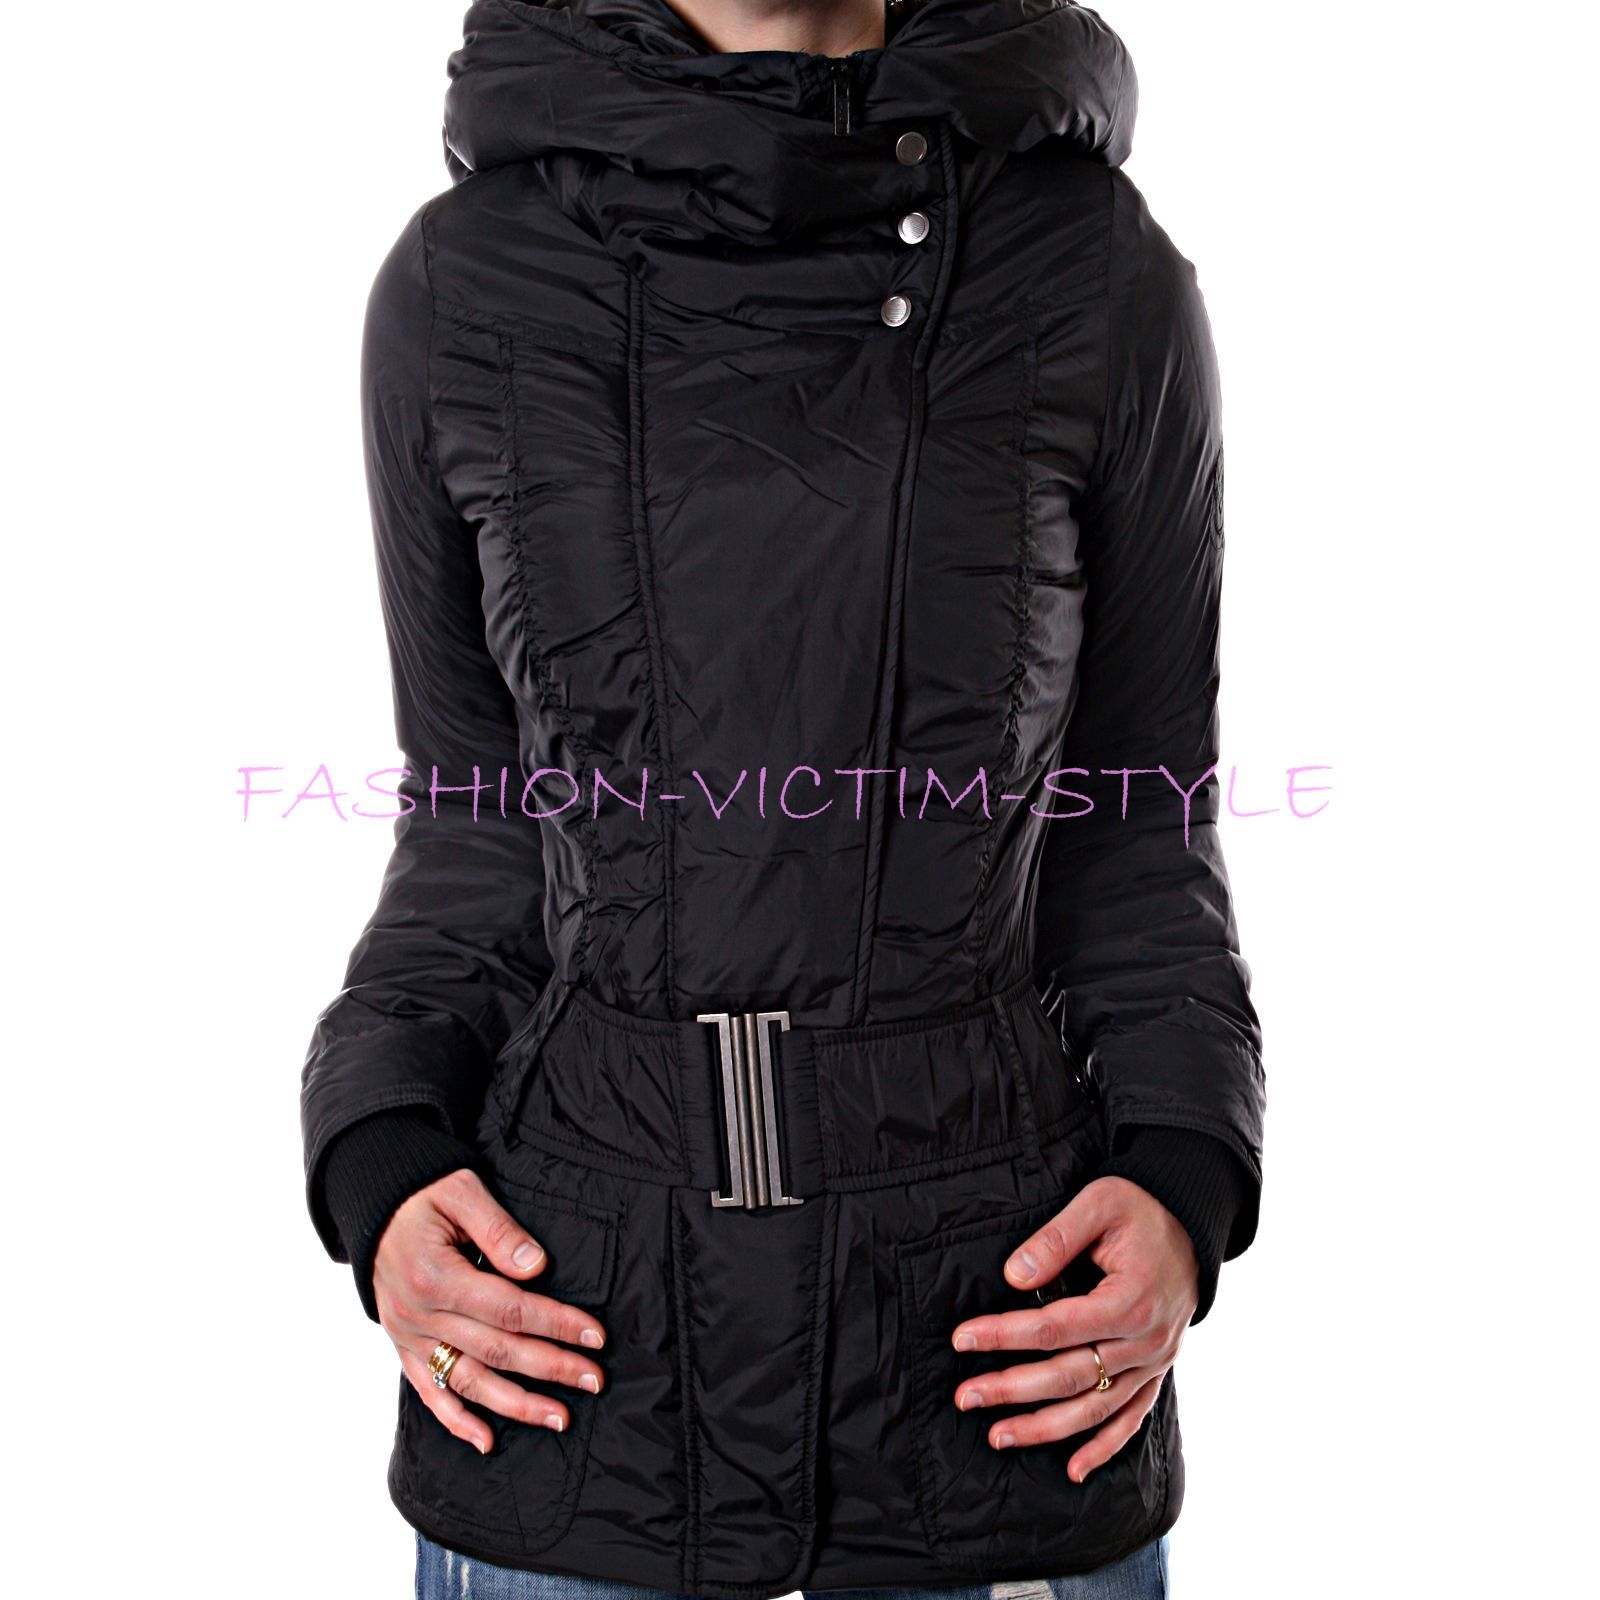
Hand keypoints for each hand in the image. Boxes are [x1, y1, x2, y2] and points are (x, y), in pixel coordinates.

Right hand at [373, 1167, 609, 1454]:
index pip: (510, 1309)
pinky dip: (457, 1421)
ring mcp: (410, 1337)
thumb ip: (499, 1230)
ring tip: (560, 1418)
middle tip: (594, 1380)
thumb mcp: (462, 1191)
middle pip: (497, 1350)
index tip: (595, 1336)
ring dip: (516, 1405)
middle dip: (551, 1367)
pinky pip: (429, 1393)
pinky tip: (487, 1441)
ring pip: (468, 1381)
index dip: (556, 1324)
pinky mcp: (403, 1348)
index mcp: (438, 1276)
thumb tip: (536, 1267)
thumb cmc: (424, 1195)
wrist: (373, 1208)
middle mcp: (421, 1315)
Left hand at [948, 1175, 1197, 1482]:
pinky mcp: (1158, 1371)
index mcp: (1130, 1299)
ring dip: (1046, 1428)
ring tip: (999, 1436)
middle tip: (966, 1396)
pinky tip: (1074, 1470)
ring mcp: (1155, 1362)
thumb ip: (1056, 1238)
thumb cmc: (1141, 1209)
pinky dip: (1104, 1447)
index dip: (1005, 1335)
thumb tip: (1013, 1276)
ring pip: (1096, 1407)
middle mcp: (1145, 1340)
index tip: (963, 1338)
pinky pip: (1132, 1418)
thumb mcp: (1099, 1203)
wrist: (1192, 1225)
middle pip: (1070, 1375)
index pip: (1055, 1327)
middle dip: (1013, 1389)